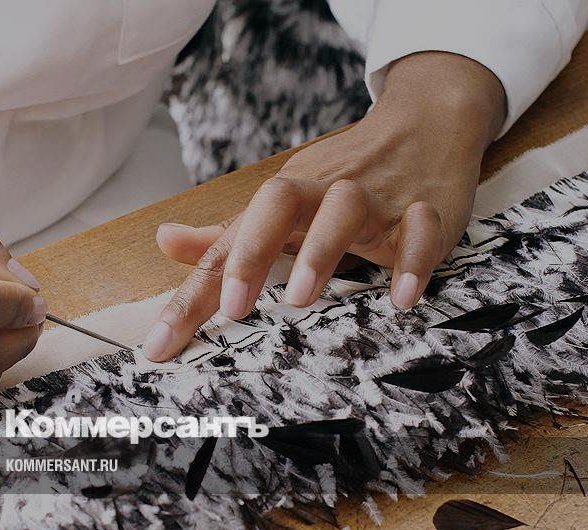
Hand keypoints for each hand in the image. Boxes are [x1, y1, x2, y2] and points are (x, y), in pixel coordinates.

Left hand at [144, 52, 506, 360]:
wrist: (425, 124)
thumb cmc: (346, 176)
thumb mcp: (284, 205)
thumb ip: (229, 234)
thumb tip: (163, 242)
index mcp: (285, 199)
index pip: (229, 243)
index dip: (193, 295)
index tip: (161, 346)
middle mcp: (323, 192)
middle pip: (280, 202)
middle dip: (253, 251)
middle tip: (233, 308)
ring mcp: (377, 198)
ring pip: (345, 207)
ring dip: (323, 248)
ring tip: (304, 299)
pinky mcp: (426, 208)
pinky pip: (421, 227)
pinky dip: (412, 259)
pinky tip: (401, 298)